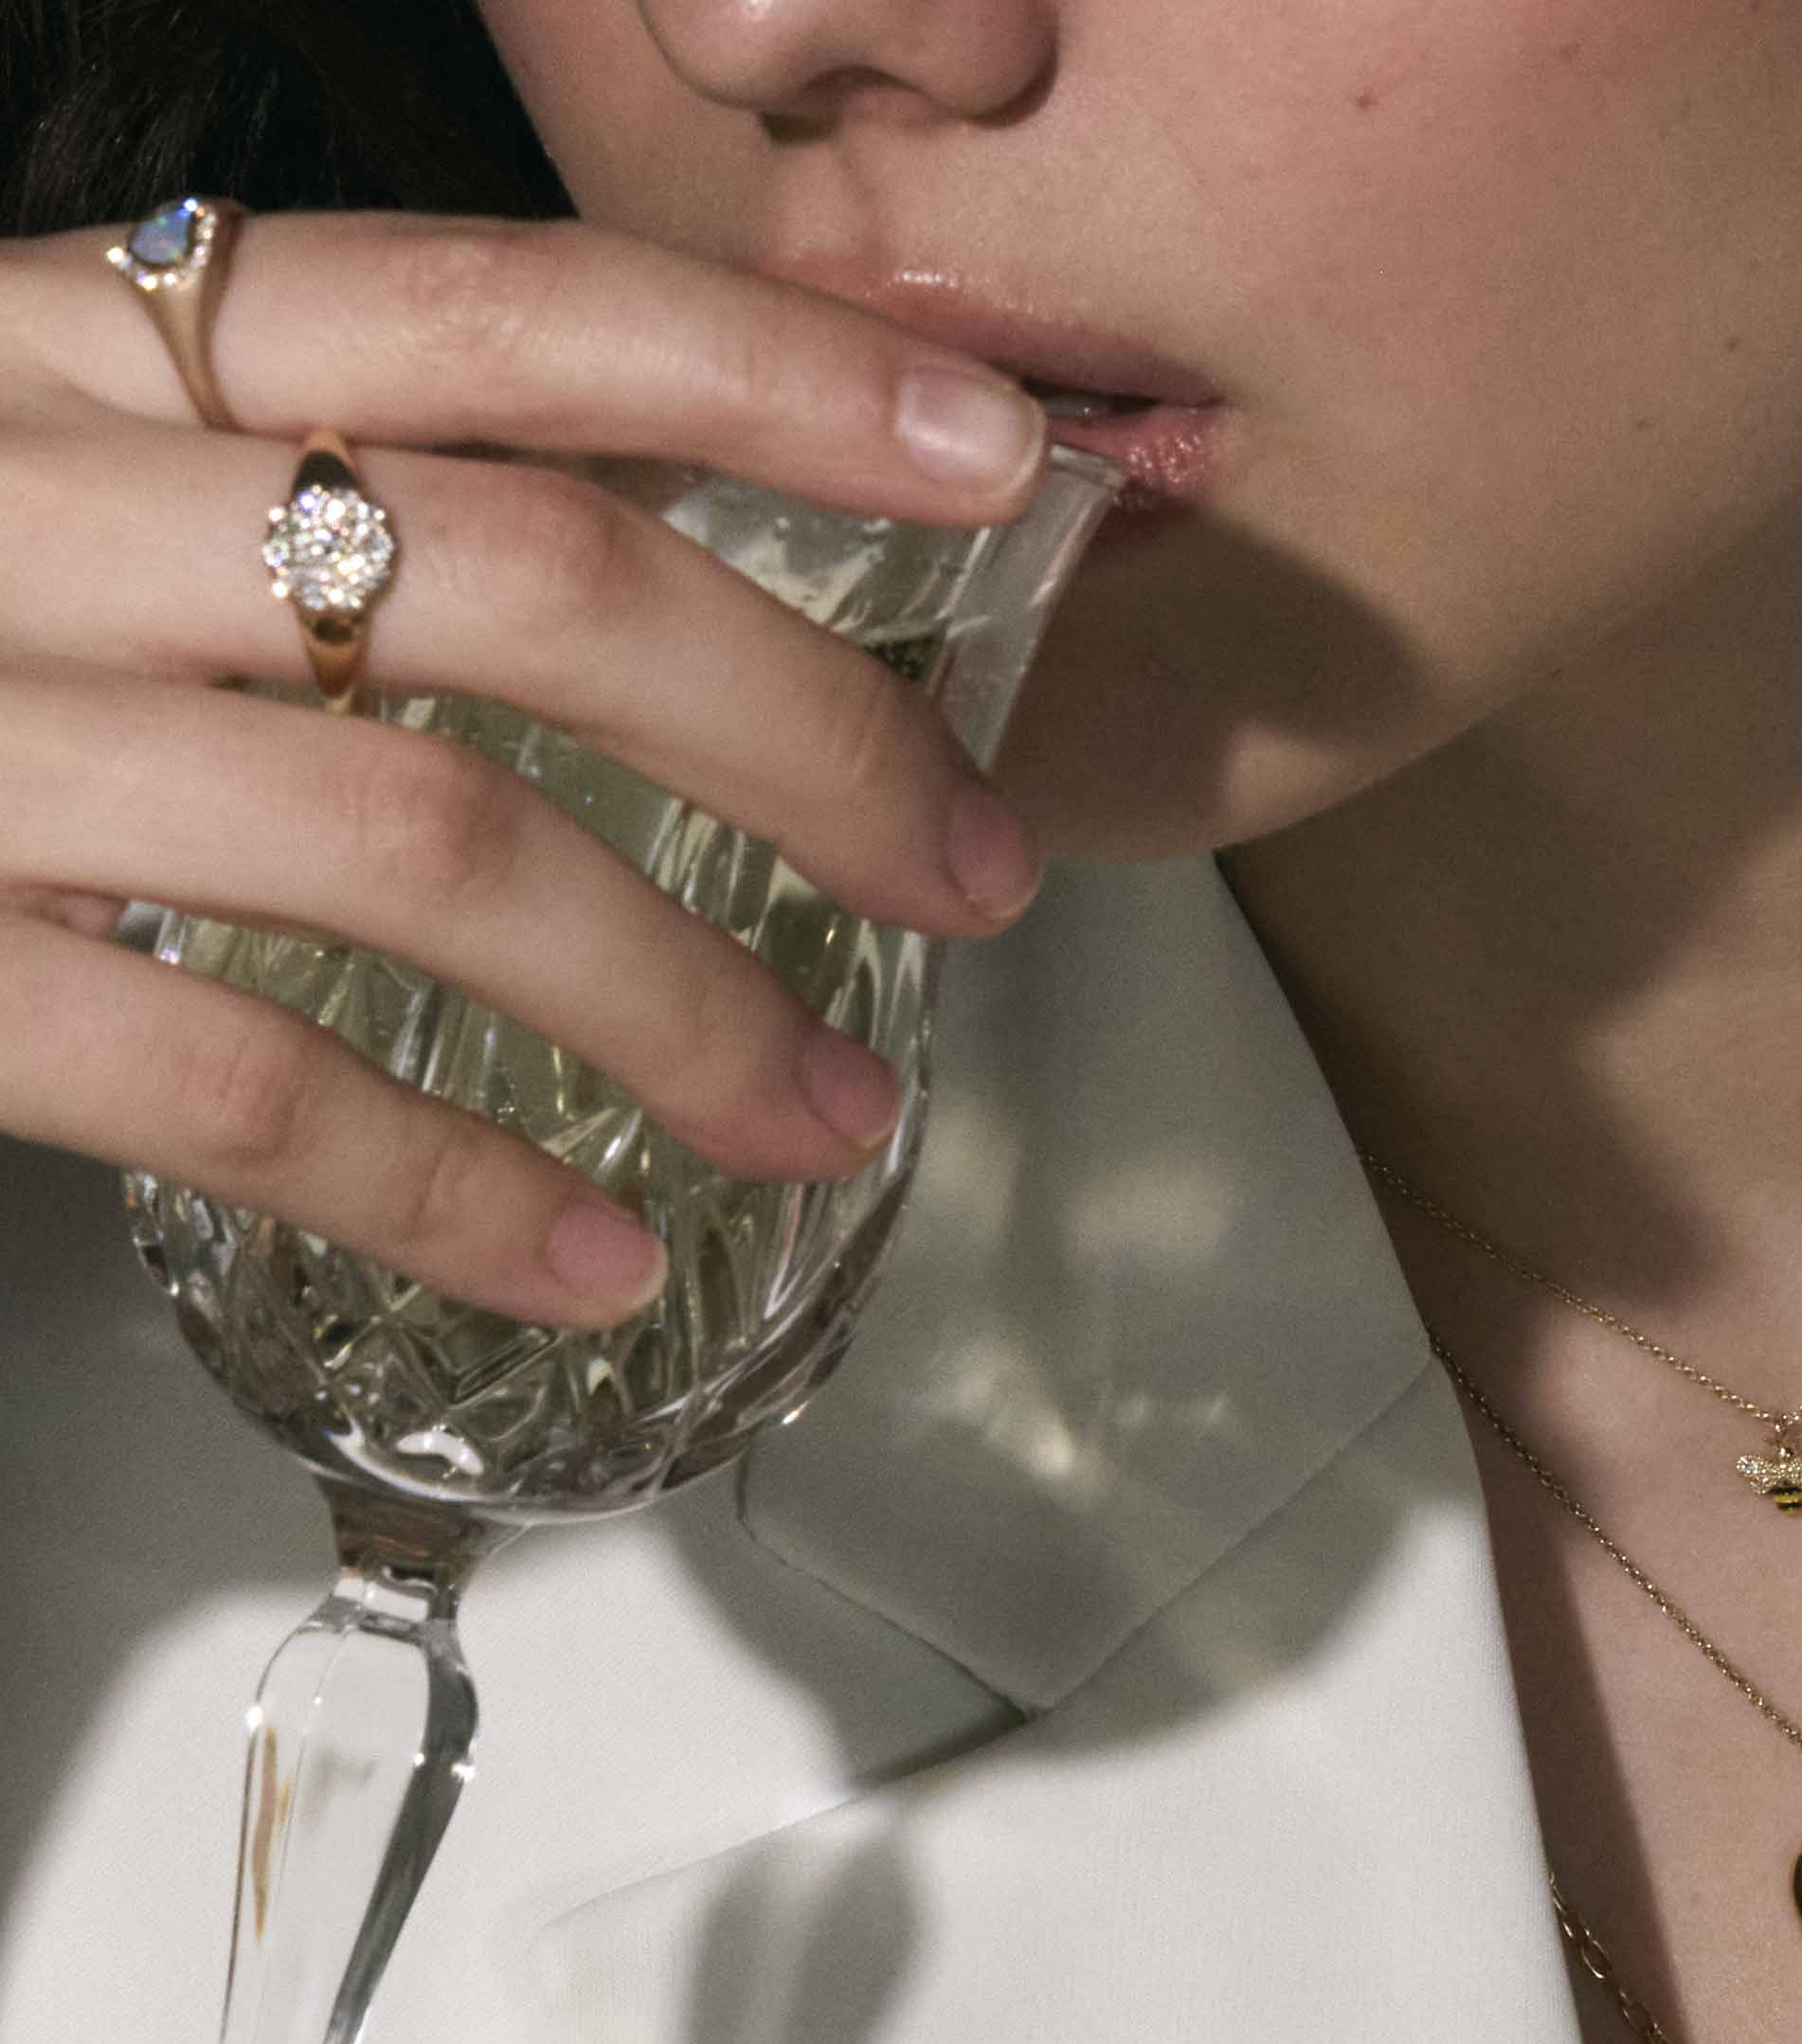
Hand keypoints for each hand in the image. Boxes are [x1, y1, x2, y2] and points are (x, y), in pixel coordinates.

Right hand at [0, 212, 1059, 1325]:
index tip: (987, 448)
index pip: (479, 311)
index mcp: (74, 357)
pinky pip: (235, 1077)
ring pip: (423, 844)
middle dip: (809, 737)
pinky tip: (597, 1257)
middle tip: (970, 869)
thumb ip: (294, 483)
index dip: (763, 369)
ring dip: (686, 1006)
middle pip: (522, 581)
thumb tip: (647, 554)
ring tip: (829, 1114)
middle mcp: (25, 505)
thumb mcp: (52, 472)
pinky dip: (453, 1187)